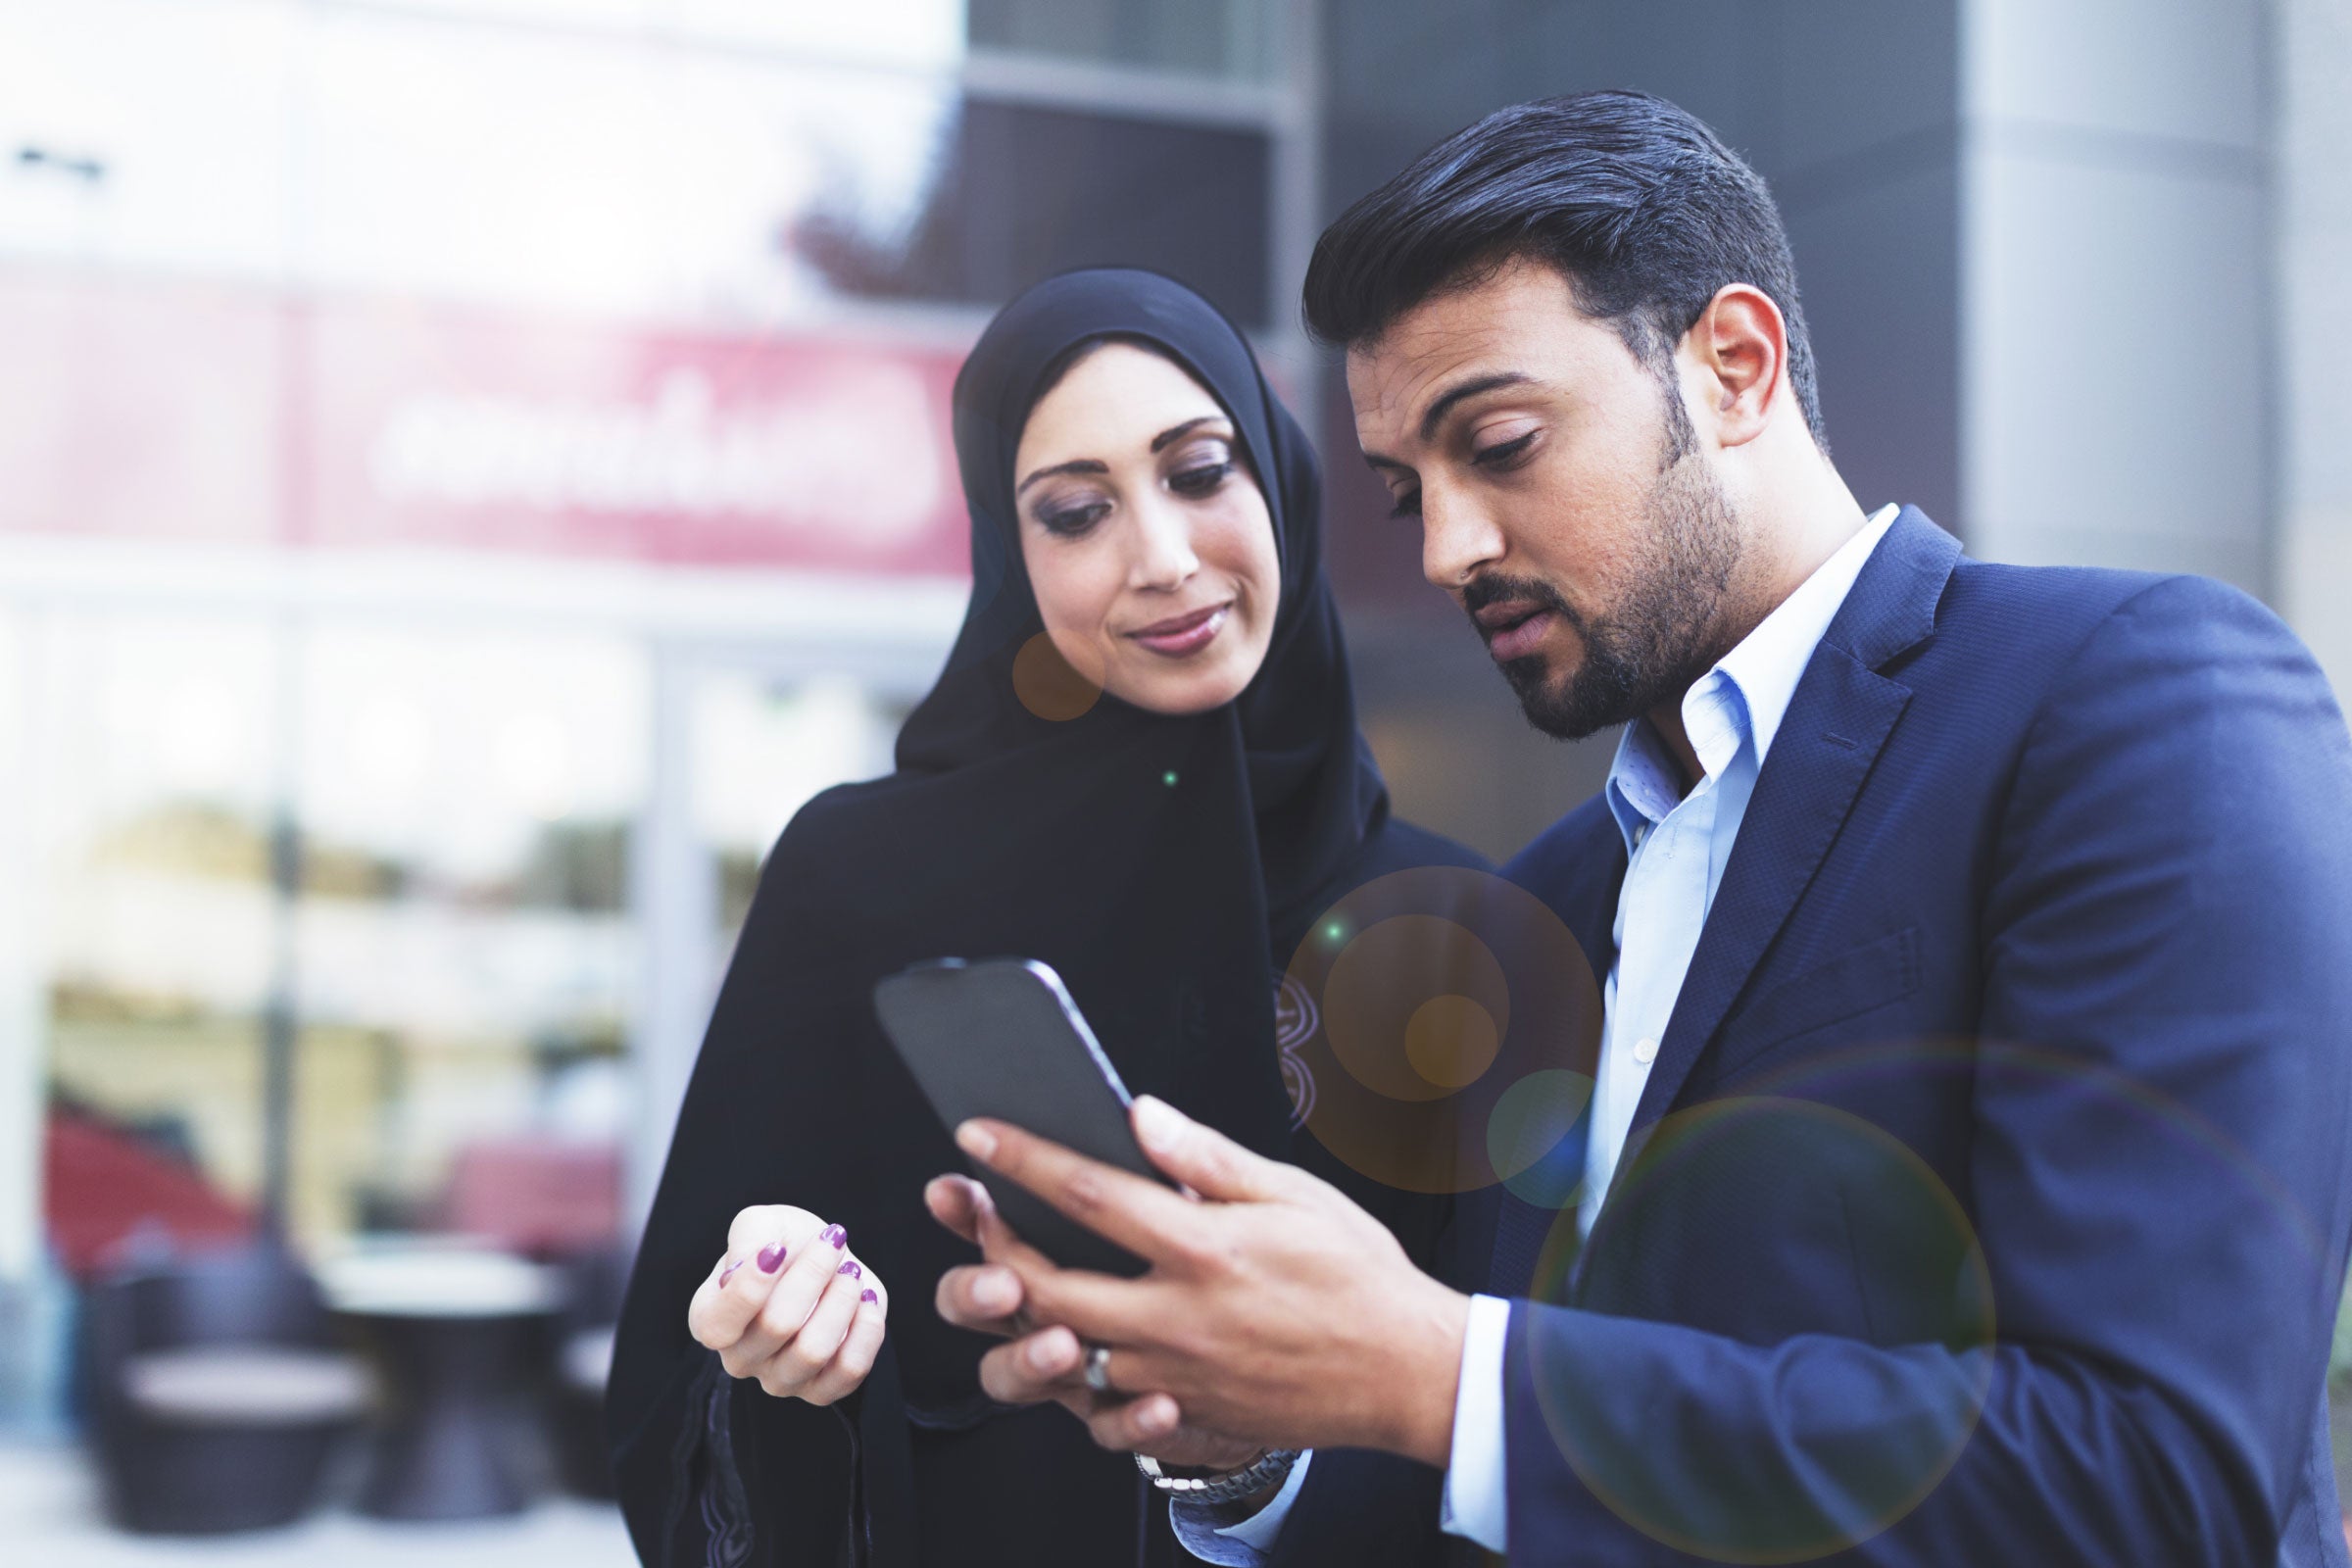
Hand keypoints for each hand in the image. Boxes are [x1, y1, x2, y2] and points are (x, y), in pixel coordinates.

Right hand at [687, 1205, 887, 1404]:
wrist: (825, 1258)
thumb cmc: (784, 1243)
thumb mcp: (759, 1224)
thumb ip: (747, 1238)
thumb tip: (746, 1267)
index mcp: (710, 1320)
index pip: (718, 1325)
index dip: (749, 1288)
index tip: (778, 1248)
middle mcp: (740, 1359)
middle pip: (777, 1326)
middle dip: (812, 1274)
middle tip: (831, 1243)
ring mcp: (780, 1380)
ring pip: (814, 1351)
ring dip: (841, 1300)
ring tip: (850, 1272)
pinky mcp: (821, 1390)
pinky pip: (849, 1371)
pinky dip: (866, 1330)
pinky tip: (866, 1299)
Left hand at [947, 1097, 1470, 1465]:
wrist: (1407, 1373)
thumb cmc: (1357, 1276)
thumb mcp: (1291, 1194)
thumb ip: (1206, 1157)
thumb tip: (1141, 1114)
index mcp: (1203, 1249)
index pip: (1089, 1193)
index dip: (1024, 1160)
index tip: (980, 1134)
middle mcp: (1178, 1317)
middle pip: (1048, 1285)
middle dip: (994, 1246)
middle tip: (976, 1212)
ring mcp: (1176, 1376)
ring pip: (1062, 1354)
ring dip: (1021, 1316)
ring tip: (1009, 1277)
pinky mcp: (1187, 1417)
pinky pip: (1103, 1412)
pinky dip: (1074, 1383)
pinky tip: (1071, 1349)